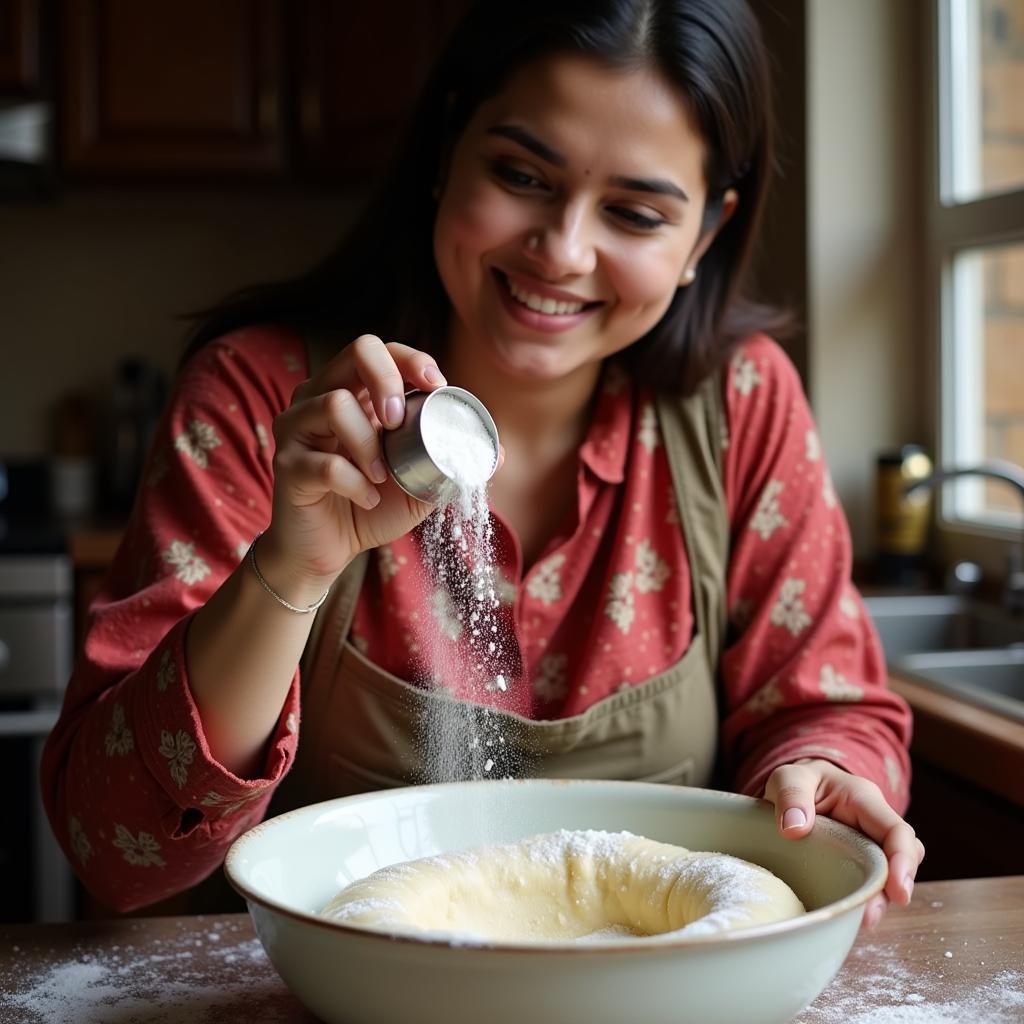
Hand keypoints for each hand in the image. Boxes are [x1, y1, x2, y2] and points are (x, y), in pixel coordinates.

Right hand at [259, 334, 447, 601]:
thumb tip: (501, 451)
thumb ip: (451, 464)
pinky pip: (323, 462)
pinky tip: (364, 498)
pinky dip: (354, 483)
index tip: (437, 385)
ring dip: (368, 444)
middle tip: (399, 421)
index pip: (379, 349)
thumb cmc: (370, 507)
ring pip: (334, 404)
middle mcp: (320, 398)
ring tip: (381, 476)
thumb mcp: (420, 485)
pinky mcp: (285, 464)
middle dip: (387, 379)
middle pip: (356, 350)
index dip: (411, 359)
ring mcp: (297, 427)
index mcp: (354, 393)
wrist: (327, 552)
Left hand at [763, 758, 924, 929]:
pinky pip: (865, 887)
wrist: (794, 791)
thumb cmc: (797, 783)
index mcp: (864, 801)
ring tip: (860, 921)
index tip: (898, 891)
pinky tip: (846, 917)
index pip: (896, 830)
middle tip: (871, 915)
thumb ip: (791, 795)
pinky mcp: (856, 868)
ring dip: (876, 901)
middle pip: (902, 859)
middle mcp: (873, 828)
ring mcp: (867, 850)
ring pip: (886, 879)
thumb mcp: (788, 778)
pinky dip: (859, 903)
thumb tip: (794, 829)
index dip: (903, 860)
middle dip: (894, 889)